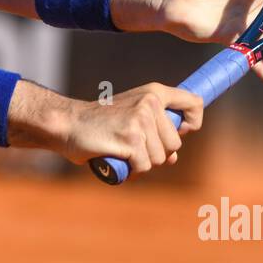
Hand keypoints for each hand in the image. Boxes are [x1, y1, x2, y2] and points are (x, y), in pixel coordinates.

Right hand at [59, 84, 203, 173]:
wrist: (68, 123)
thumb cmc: (100, 123)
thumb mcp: (132, 117)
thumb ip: (155, 131)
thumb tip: (174, 157)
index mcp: (154, 92)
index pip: (194, 103)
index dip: (192, 122)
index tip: (180, 130)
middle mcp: (150, 103)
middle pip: (175, 143)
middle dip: (156, 153)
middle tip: (132, 145)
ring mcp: (141, 120)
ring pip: (160, 158)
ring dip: (142, 162)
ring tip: (121, 149)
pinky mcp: (130, 139)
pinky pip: (143, 166)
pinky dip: (131, 169)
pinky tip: (116, 157)